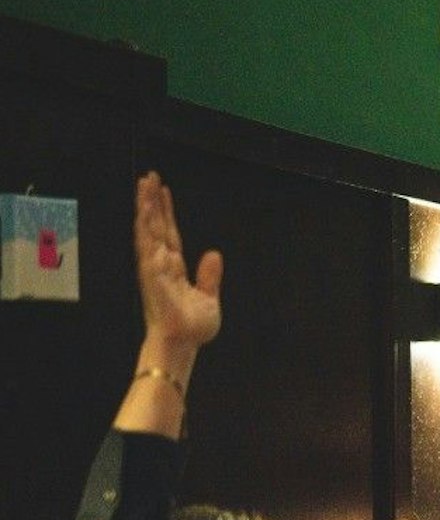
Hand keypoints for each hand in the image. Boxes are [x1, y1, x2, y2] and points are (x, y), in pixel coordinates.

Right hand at [133, 172, 221, 364]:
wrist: (184, 343)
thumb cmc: (191, 327)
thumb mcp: (209, 298)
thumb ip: (210, 276)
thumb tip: (214, 254)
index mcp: (174, 268)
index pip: (170, 233)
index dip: (166, 212)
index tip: (163, 191)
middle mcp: (160, 264)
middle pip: (155, 225)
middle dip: (152, 200)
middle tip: (149, 176)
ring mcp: (154, 267)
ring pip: (148, 229)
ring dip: (146, 207)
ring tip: (145, 184)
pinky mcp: (152, 274)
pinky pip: (148, 246)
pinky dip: (147, 228)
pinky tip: (146, 210)